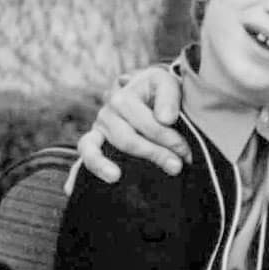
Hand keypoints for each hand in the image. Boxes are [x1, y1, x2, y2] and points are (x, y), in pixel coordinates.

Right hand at [75, 66, 190, 182]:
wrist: (147, 90)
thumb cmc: (159, 90)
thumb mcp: (167, 83)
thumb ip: (169, 97)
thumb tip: (165, 119)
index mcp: (123, 98)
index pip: (146, 123)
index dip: (169, 138)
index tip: (186, 151)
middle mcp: (106, 113)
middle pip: (128, 139)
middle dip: (155, 153)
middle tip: (177, 166)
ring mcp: (98, 129)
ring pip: (97, 148)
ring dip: (106, 164)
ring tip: (116, 177)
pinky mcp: (94, 143)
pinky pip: (82, 157)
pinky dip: (82, 171)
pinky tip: (87, 186)